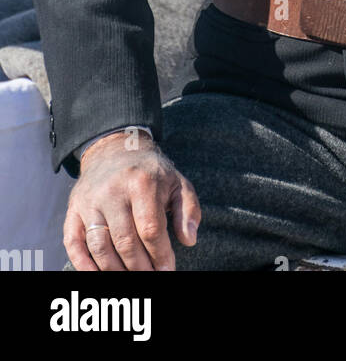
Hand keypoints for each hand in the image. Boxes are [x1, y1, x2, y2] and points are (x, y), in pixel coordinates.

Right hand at [65, 131, 199, 271]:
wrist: (115, 149)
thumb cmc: (151, 173)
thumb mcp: (177, 183)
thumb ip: (189, 210)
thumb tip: (189, 239)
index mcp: (142, 182)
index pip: (150, 229)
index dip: (159, 255)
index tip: (167, 270)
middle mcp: (113, 191)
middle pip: (125, 242)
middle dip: (140, 267)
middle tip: (150, 278)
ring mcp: (90, 201)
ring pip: (100, 246)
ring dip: (115, 270)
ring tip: (130, 278)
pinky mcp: (74, 209)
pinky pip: (73, 242)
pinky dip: (83, 264)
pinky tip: (97, 275)